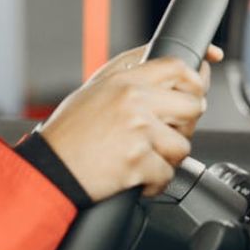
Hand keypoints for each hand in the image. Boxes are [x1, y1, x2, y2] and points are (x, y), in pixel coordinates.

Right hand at [38, 44, 222, 199]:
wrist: (50, 168)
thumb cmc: (68, 133)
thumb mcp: (93, 90)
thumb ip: (128, 74)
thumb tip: (169, 66)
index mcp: (124, 81)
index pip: (177, 66)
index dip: (196, 77)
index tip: (200, 85)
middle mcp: (133, 101)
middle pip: (192, 105)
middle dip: (185, 125)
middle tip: (165, 134)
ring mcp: (138, 131)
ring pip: (183, 145)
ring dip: (168, 158)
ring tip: (144, 158)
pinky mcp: (138, 162)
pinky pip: (167, 175)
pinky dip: (154, 183)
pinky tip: (136, 177)